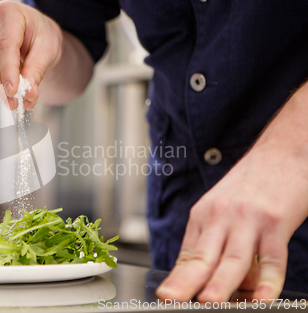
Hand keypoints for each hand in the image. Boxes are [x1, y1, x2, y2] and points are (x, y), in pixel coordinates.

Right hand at [0, 0, 62, 109]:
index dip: (7, 72)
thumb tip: (29, 95)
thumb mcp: (47, 49)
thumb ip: (36, 70)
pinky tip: (9, 94)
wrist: (37, 30)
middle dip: (0, 85)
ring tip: (14, 103)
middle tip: (13, 104)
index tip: (13, 92)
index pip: (5, 46)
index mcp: (8, 12)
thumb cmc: (43, 34)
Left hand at [156, 139, 307, 301]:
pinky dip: (268, 279)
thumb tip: (210, 278)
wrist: (282, 151)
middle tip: (171, 300)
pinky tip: (262, 297)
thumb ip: (216, 240)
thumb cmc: (252, 182)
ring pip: (233, 258)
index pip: (188, 254)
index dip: (177, 278)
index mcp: (204, 214)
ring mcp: (249, 219)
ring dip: (220, 283)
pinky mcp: (276, 221)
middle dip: (186, 282)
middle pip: (203, 256)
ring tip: (208, 302)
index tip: (166, 296)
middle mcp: (221, 216)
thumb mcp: (222, 206)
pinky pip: (273, 256)